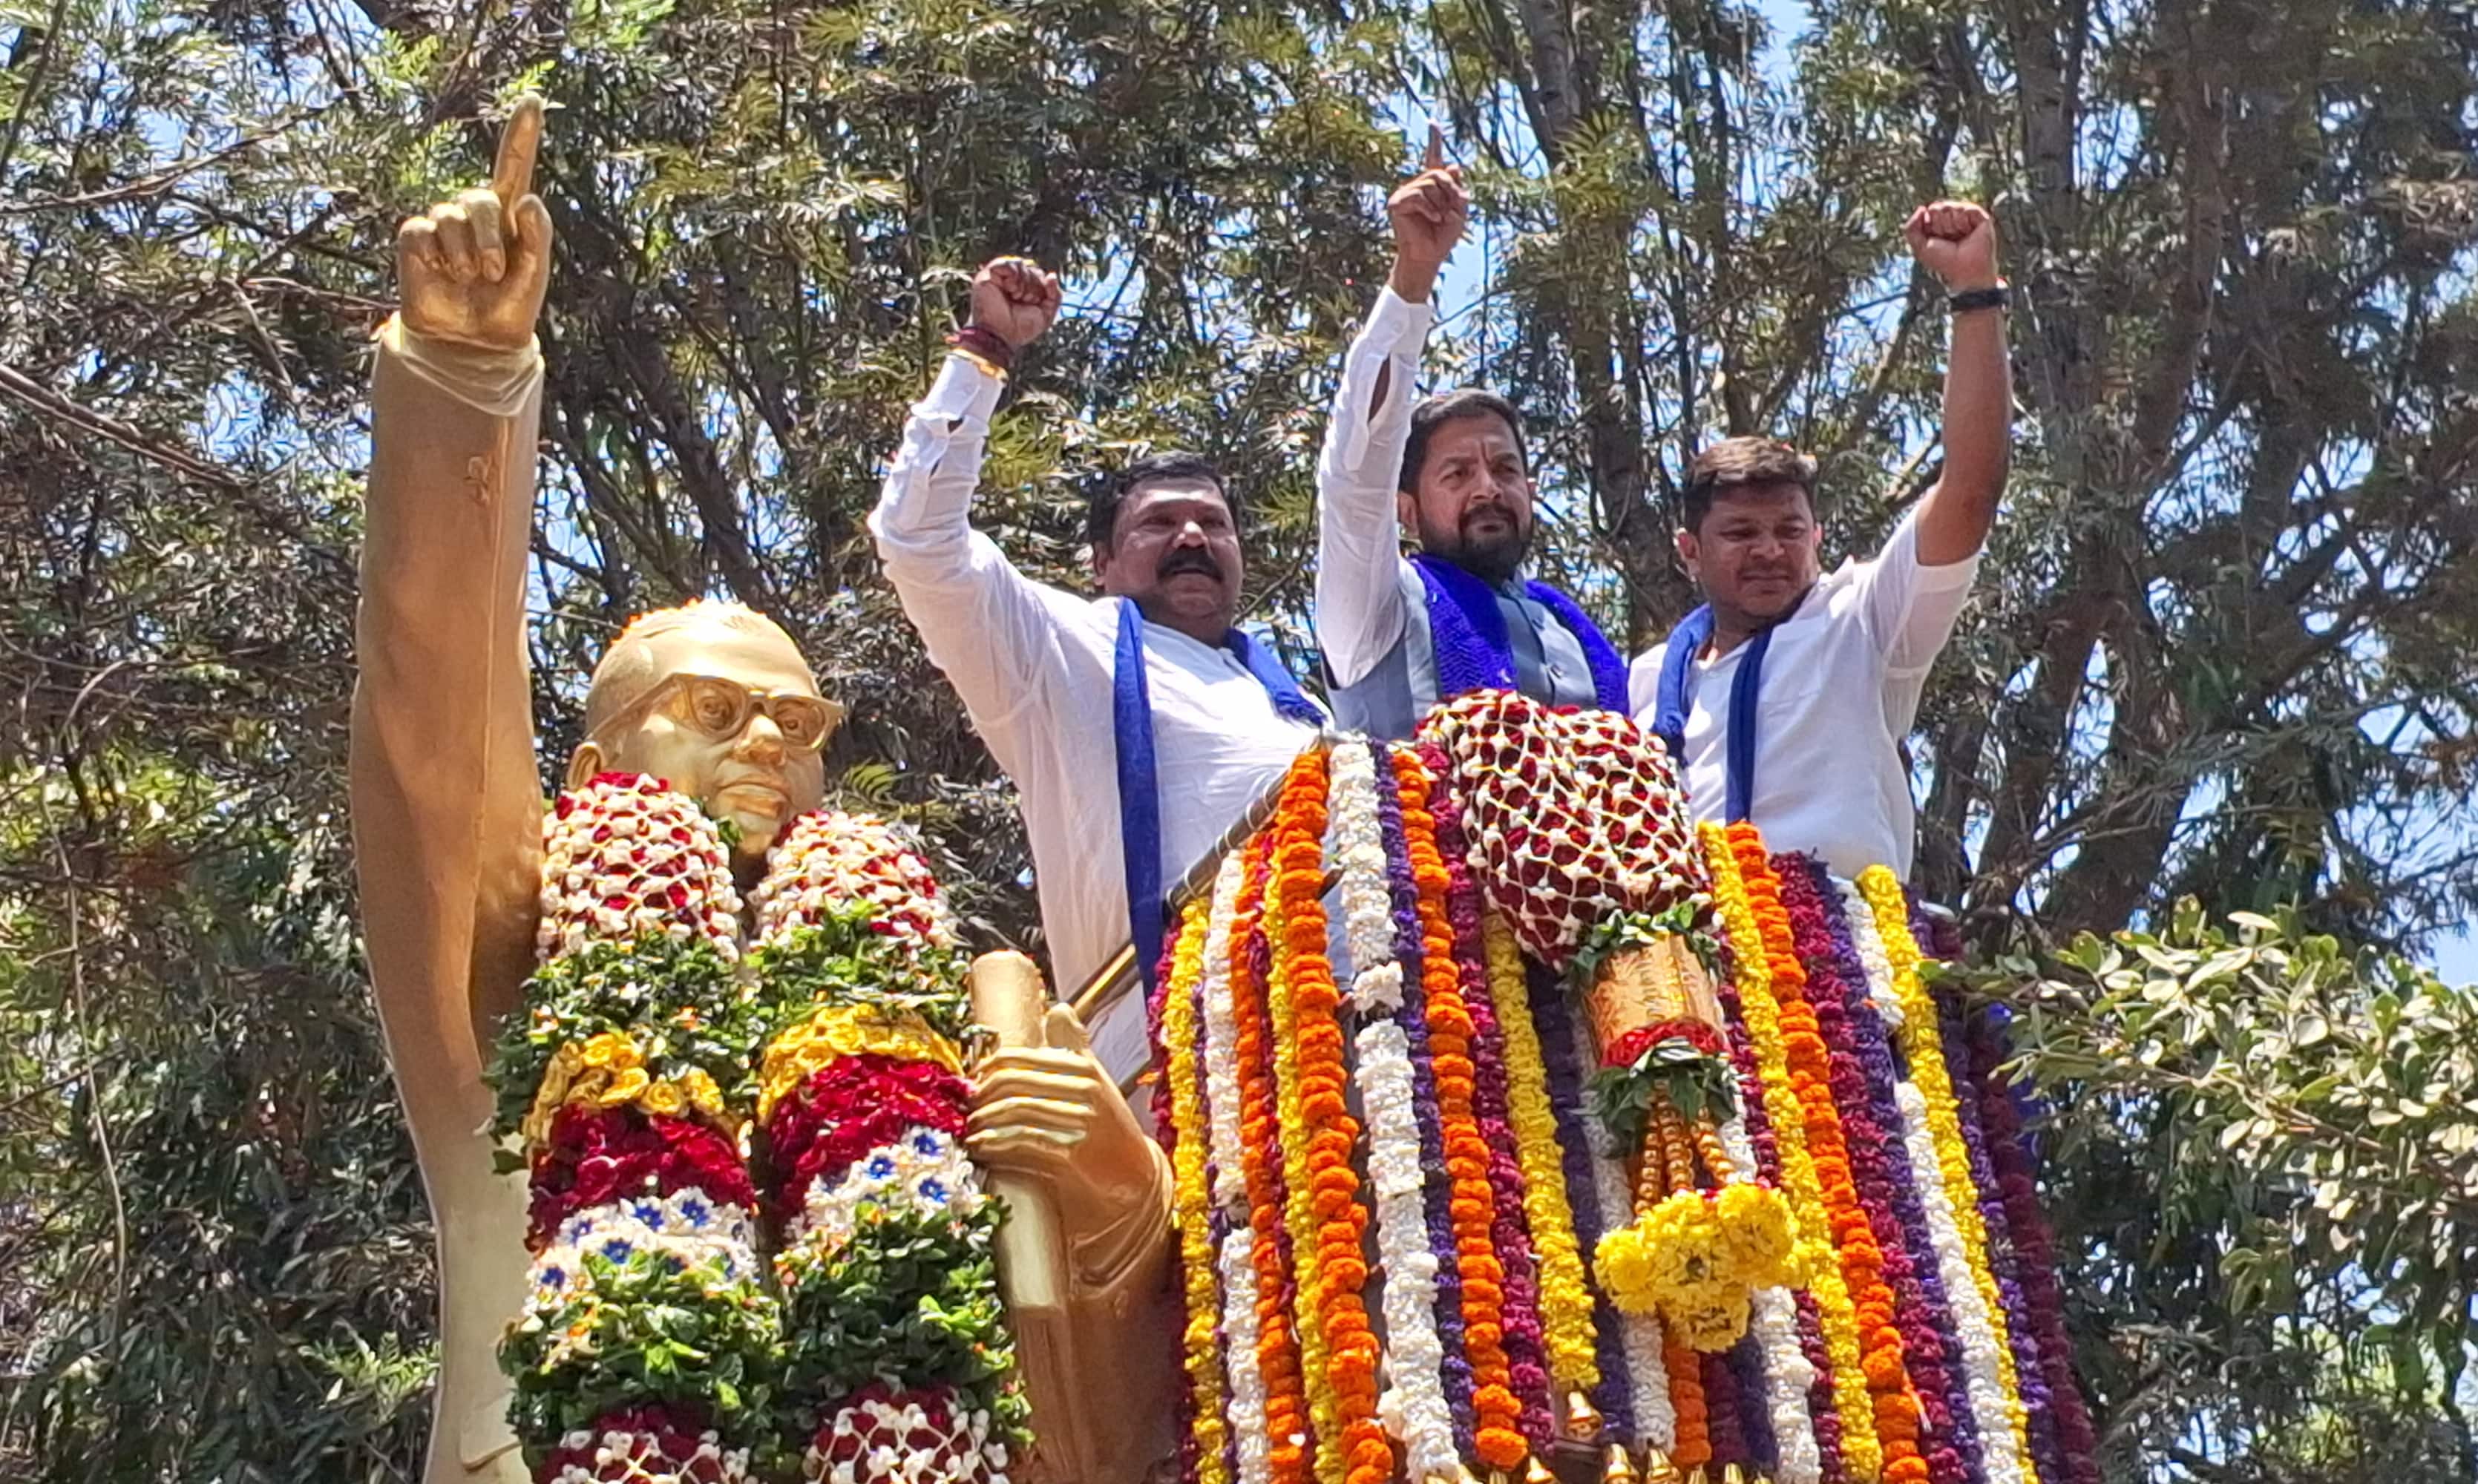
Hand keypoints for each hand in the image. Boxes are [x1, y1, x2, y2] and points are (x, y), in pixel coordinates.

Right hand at [395, 95, 551, 350]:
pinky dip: (439, 258)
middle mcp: (473, 211)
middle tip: (494, 274)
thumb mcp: (534, 273)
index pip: (514, 165)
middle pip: (482, 200)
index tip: (534, 100)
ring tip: (472, 280)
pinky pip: (424, 233)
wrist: (475, 343)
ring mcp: (442, 223)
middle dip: (492, 239)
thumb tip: (528, 199)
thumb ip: (536, 237)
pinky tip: (444, 276)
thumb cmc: (508, 306)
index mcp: (509, 214)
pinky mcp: (415, 237)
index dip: (521, 133)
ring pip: (452, 217)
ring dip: (468, 256)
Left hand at [967, 1003, 1164, 1252]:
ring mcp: (1080, 1122)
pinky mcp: (1073, 1153)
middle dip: (983, 1094)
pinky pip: (1023, 1143)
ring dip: (985, 1121)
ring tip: (970, 1128)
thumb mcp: (1096, 1079)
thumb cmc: (1108, 1123)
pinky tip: (982, 1148)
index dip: (990, 1067)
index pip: (1023, 1058)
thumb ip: (1074, 1045)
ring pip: (1016, 1113)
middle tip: (967, 1105)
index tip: (972, 1078)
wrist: (1134, 1172)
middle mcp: (1085, 1090)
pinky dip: (997, 1145)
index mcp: (1084, 1067)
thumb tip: (1058, 1008)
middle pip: (1015, 1084)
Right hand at [969, 256, 1062, 350]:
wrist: (1000, 336)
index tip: (1035, 302)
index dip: (1041, 286)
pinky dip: (1012, 275)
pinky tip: (1010, 289)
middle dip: (1033, 286)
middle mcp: (1010, 281)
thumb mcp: (1046, 313)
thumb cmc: (1020, 329)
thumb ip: (1055, 295)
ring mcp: (998, 277)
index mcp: (1023, 288)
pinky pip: (1004, 263)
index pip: (1039, 273)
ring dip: (1023, 282)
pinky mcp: (986, 276)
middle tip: (1024, 301)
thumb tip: (1052, 275)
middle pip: (1031, 268)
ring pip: (1019, 263)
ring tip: (1017, 296)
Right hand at [1387, 123, 1468, 303]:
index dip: (1434, 140)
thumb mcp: (1459, 209)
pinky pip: (1419, 196)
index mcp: (1432, 185)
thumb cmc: (1443, 236)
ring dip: (1441, 203)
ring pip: (1430, 184)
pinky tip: (1432, 219)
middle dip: (1450, 190)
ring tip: (1439, 218)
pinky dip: (1430, 209)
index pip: (1433, 158)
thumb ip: (1457, 187)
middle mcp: (1416, 186)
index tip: (1433, 122)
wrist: (1429, 255)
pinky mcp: (1397, 203)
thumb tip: (1453, 164)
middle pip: (1438, 173)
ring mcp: (1405, 193)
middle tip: (1450, 210)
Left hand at [1906, 200, 1999, 291]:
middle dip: (1939, 226)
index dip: (1929, 226)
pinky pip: (1965, 208)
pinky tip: (1968, 232)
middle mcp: (1953, 218)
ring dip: (1951, 226)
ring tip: (1959, 237)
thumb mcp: (1920, 247)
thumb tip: (1922, 208)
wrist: (1965, 270)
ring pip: (1950, 207)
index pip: (1929, 211)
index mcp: (1939, 224)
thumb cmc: (1944, 261)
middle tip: (1949, 240)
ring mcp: (1967, 217)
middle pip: (1937, 207)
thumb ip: (1911, 228)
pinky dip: (1962, 222)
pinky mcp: (1981, 217)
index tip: (1936, 240)